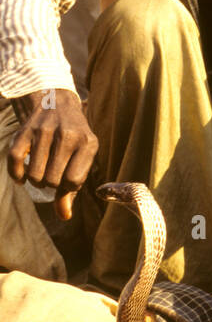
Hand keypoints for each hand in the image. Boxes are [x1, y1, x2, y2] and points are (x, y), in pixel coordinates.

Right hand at [7, 88, 97, 220]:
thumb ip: (72, 189)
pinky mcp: (25, 131)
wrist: (58, 105)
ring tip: (41, 175)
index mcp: (88, 143)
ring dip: (36, 181)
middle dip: (50, 185)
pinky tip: (23, 176)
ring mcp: (45, 131)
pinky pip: (14, 161)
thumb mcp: (82, 159)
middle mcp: (67, 136)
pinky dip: (17, 174)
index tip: (67, 182)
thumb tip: (64, 217)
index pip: (73, 181)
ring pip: (34, 174)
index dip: (68, 187)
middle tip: (52, 177)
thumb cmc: (74, 140)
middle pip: (52, 180)